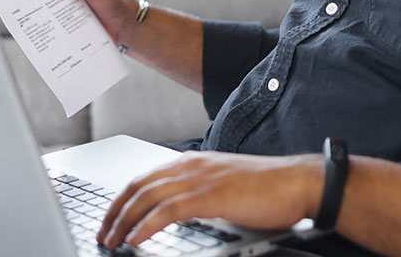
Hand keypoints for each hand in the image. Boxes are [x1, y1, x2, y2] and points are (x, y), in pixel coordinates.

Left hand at [97, 151, 322, 249]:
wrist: (298, 183)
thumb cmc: (268, 189)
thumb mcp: (224, 187)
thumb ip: (199, 194)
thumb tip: (176, 214)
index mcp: (193, 161)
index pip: (145, 178)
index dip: (122, 199)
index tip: (110, 218)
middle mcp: (191, 165)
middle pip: (138, 186)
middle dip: (114, 211)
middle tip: (102, 232)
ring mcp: (200, 179)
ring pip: (147, 198)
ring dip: (124, 221)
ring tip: (111, 240)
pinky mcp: (211, 196)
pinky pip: (168, 211)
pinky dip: (146, 225)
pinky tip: (135, 239)